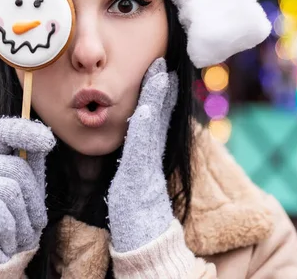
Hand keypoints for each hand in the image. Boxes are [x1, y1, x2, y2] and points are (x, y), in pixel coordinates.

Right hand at [0, 117, 55, 264]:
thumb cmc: (11, 225)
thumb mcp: (27, 191)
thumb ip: (32, 164)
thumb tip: (46, 135)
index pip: (3, 131)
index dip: (24, 131)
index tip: (48, 141)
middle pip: (17, 168)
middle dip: (34, 201)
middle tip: (33, 227)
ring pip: (10, 190)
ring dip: (23, 222)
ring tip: (16, 237)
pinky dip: (8, 233)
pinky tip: (2, 242)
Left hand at [107, 58, 178, 252]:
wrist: (143, 235)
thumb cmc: (134, 209)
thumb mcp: (134, 176)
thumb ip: (136, 156)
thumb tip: (133, 139)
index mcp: (149, 151)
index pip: (155, 116)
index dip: (159, 93)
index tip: (161, 70)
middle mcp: (152, 153)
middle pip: (160, 114)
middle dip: (162, 87)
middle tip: (163, 61)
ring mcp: (147, 162)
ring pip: (153, 123)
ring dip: (157, 96)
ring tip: (160, 72)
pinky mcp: (139, 173)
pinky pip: (142, 145)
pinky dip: (145, 125)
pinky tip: (147, 107)